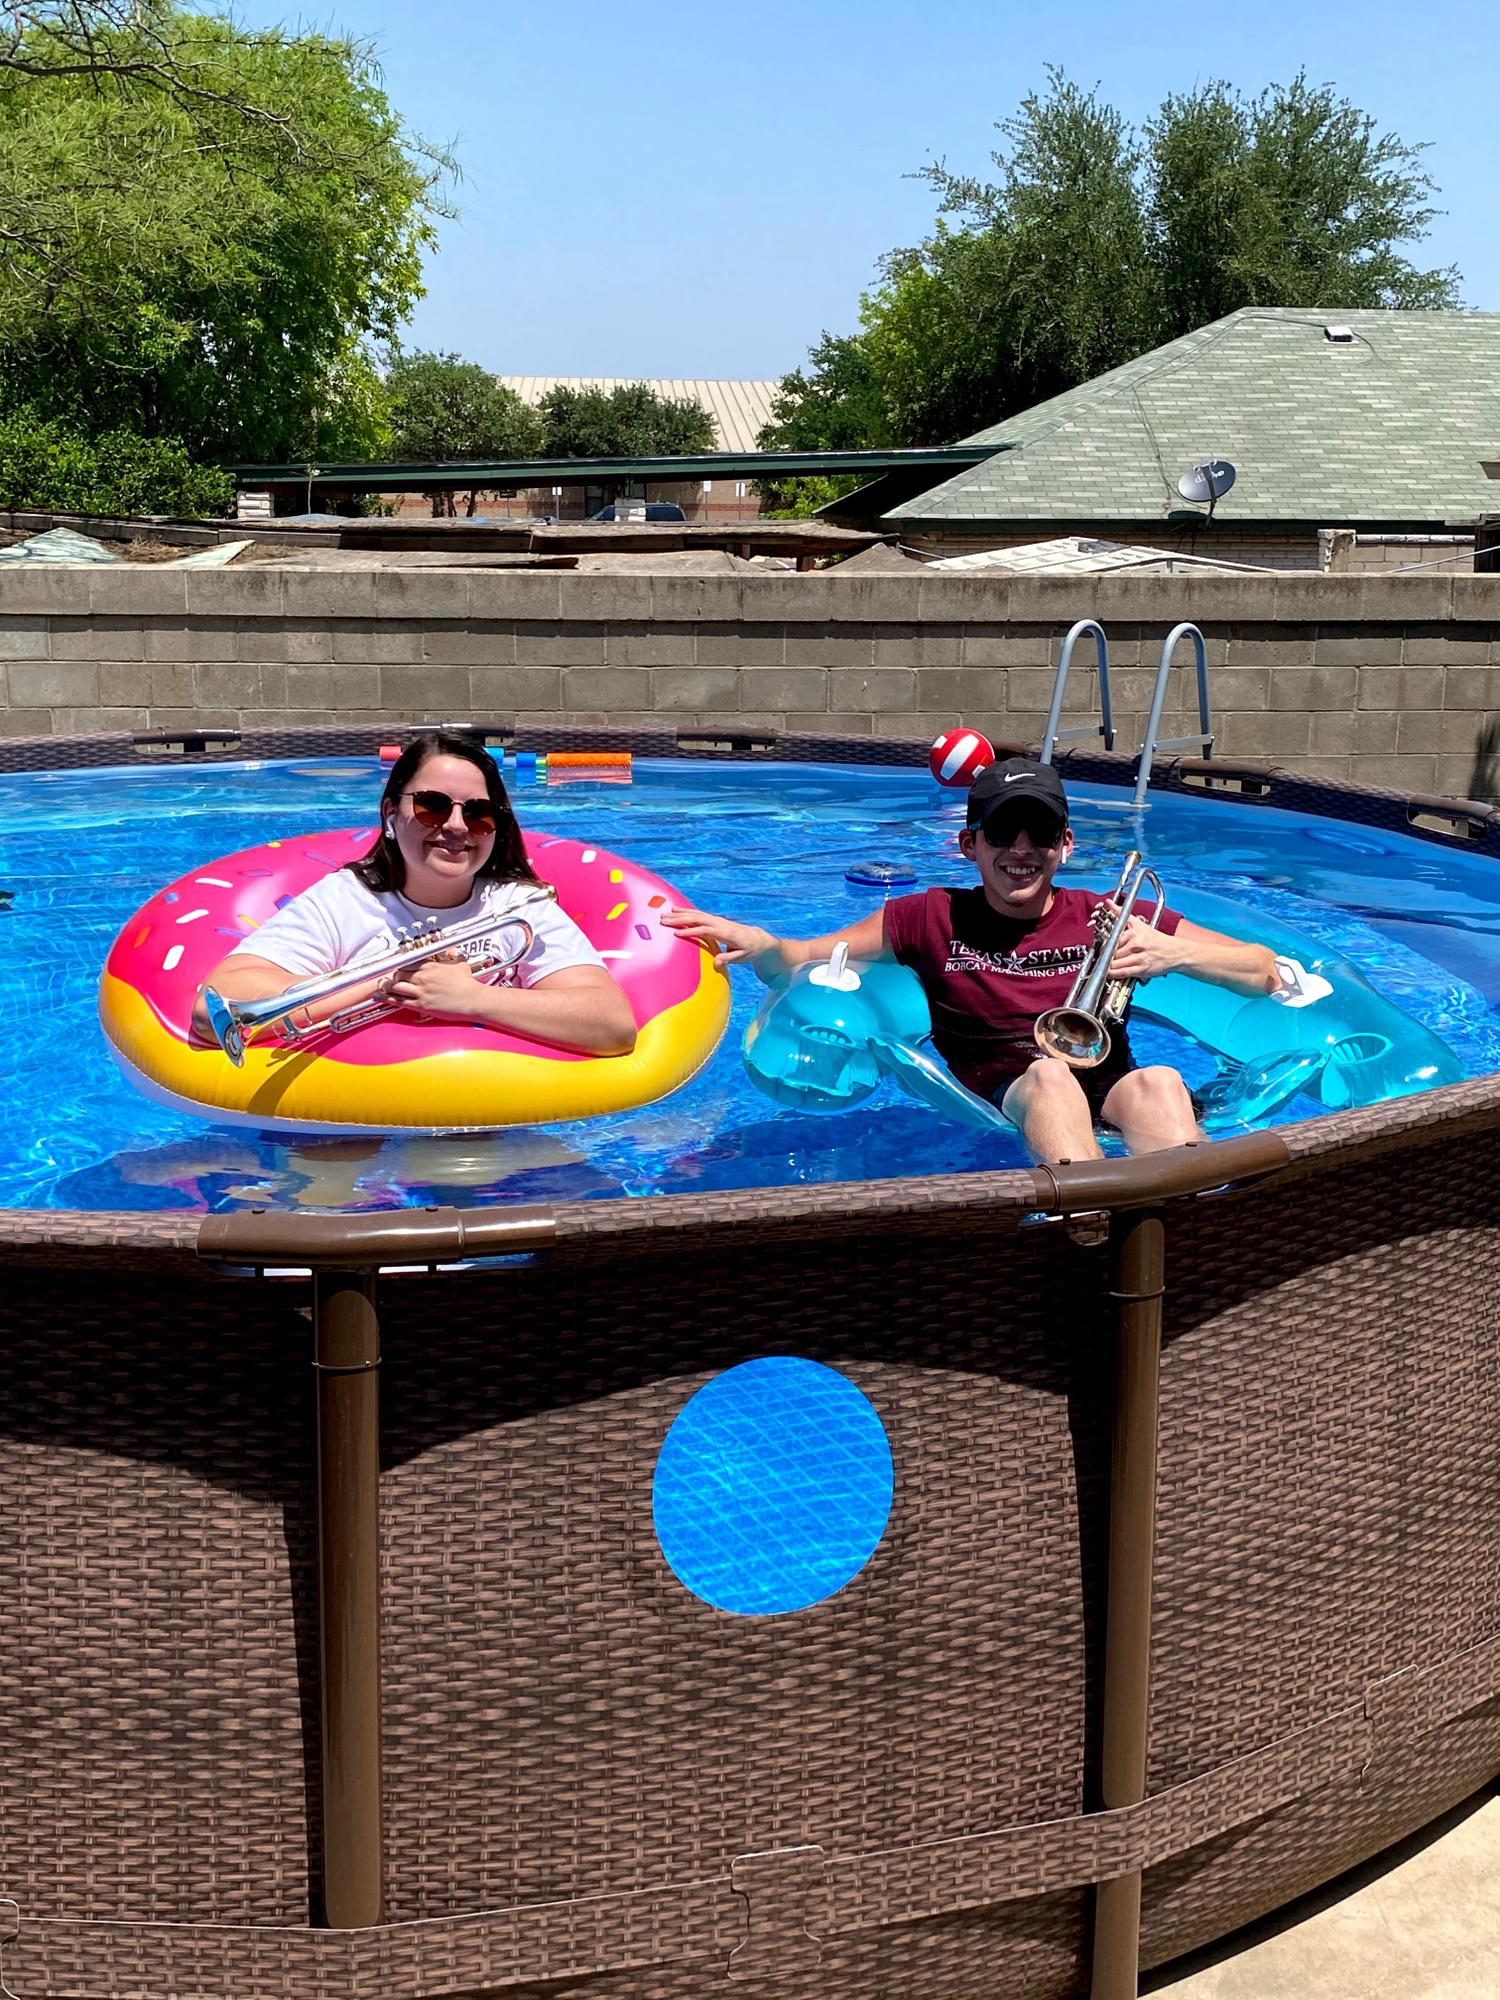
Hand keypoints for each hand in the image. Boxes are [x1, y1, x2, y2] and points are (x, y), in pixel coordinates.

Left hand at [386, 950, 483, 1020]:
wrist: (473, 1000)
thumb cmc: (468, 983)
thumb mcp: (461, 964)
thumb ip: (452, 954)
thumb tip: (452, 949)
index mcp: (430, 965)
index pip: (407, 962)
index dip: (400, 966)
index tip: (396, 968)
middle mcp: (423, 977)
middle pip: (399, 974)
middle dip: (393, 976)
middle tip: (388, 978)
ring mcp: (421, 991)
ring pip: (396, 986)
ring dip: (387, 986)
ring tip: (381, 987)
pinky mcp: (422, 1005)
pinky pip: (400, 1001)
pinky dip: (387, 999)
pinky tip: (379, 998)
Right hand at [661, 907, 776, 971]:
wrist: (758, 939)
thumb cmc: (750, 950)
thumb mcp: (742, 958)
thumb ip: (729, 959)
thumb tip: (716, 963)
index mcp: (726, 933)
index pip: (706, 931)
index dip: (691, 932)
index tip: (677, 933)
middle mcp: (721, 924)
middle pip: (698, 919)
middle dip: (680, 919)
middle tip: (664, 920)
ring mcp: (717, 920)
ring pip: (697, 914)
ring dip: (680, 913)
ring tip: (665, 914)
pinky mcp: (715, 920)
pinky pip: (699, 914)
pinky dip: (686, 911)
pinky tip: (675, 910)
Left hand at [1103, 914, 1182, 983]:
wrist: (1174, 952)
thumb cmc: (1156, 939)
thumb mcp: (1139, 923)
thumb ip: (1122, 913)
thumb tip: (1109, 902)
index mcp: (1134, 932)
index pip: (1112, 940)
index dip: (1105, 946)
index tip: (1104, 949)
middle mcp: (1136, 944)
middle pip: (1112, 952)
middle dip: (1107, 956)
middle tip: (1105, 958)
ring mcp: (1139, 957)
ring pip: (1115, 963)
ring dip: (1109, 966)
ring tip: (1108, 966)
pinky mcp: (1142, 969)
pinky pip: (1123, 972)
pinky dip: (1114, 974)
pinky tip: (1111, 973)